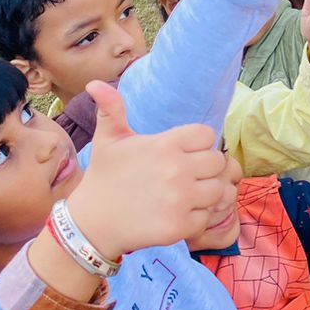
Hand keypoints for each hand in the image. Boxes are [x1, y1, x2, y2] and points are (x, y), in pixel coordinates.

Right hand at [68, 81, 233, 258]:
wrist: (91, 223)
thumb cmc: (104, 177)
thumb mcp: (107, 139)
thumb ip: (111, 108)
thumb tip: (94, 83)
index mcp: (165, 145)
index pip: (207, 136)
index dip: (199, 144)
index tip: (184, 154)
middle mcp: (176, 170)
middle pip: (218, 162)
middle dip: (206, 168)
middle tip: (187, 176)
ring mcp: (179, 200)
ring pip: (218, 190)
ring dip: (206, 193)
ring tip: (187, 194)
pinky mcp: (179, 226)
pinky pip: (208, 217)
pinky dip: (198, 217)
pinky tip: (179, 213)